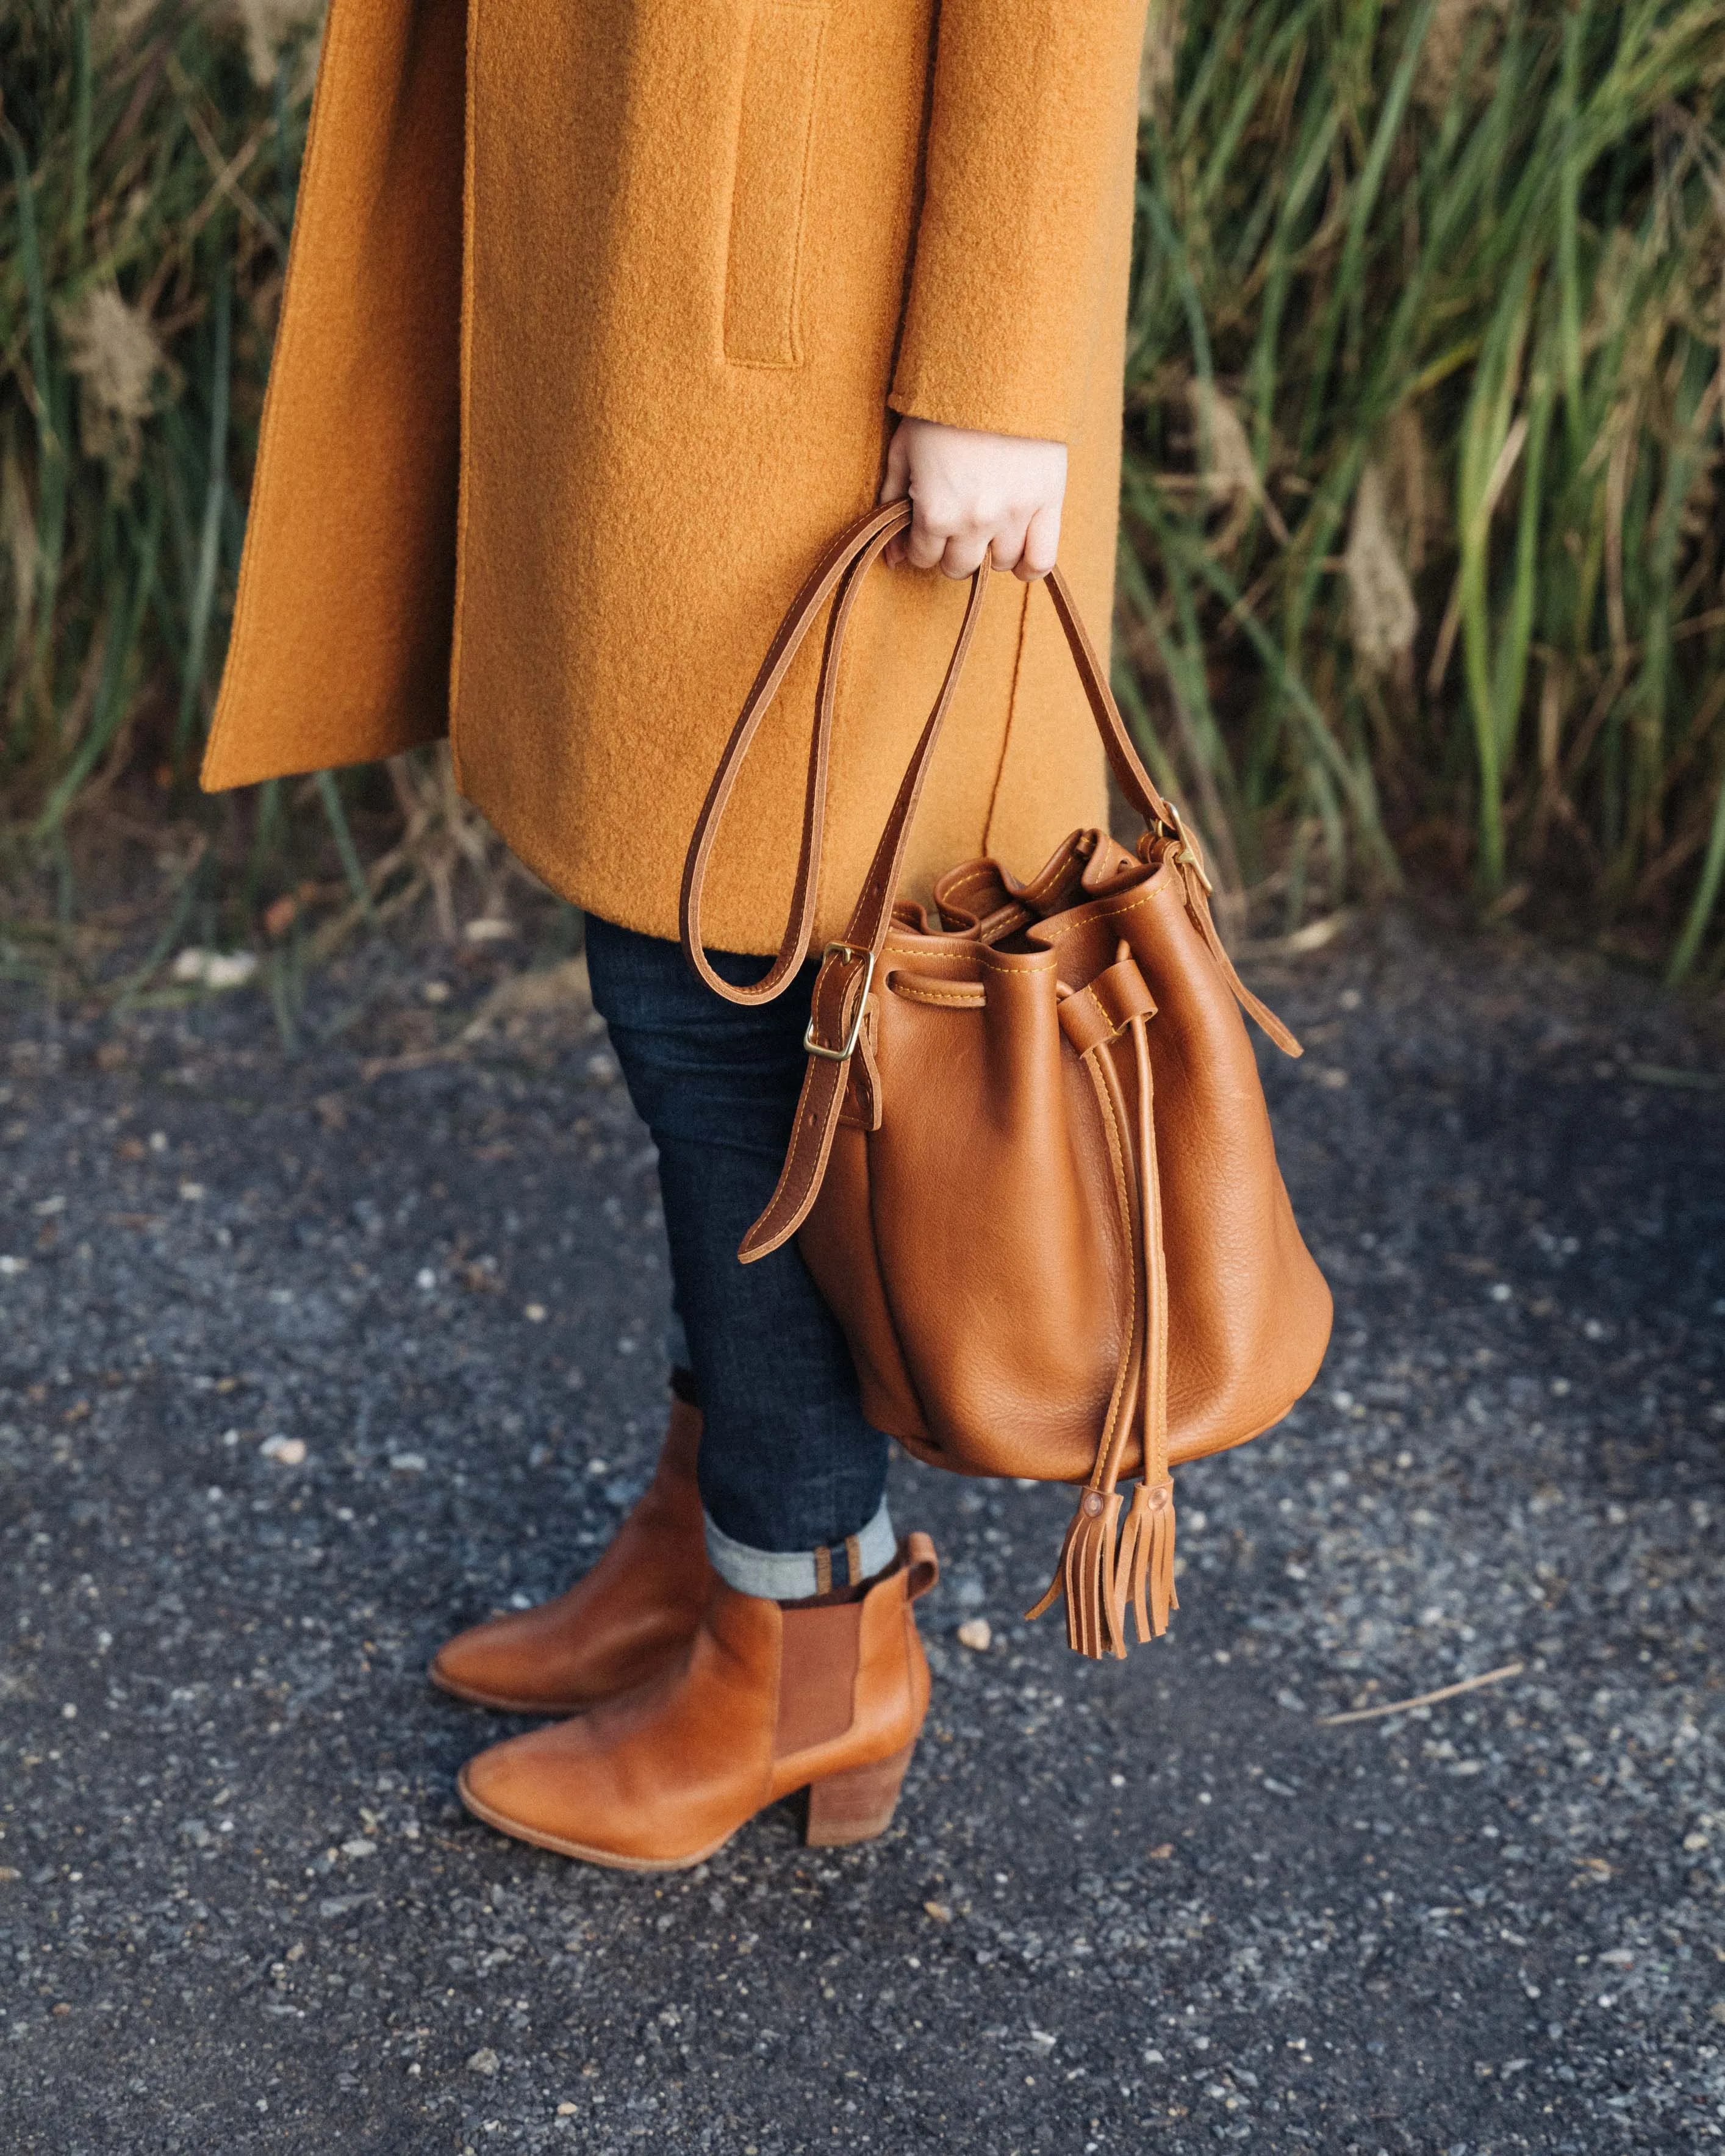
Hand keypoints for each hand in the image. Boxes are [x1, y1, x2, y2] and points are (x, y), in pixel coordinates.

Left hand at [879, 416, 1066, 580]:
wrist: (996, 368)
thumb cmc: (942, 407)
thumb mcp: (904, 450)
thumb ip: (893, 504)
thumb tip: (893, 557)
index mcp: (936, 512)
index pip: (924, 557)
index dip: (921, 543)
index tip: (927, 525)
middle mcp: (975, 521)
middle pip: (959, 567)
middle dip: (951, 550)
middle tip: (955, 524)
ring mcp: (1014, 514)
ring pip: (999, 565)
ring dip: (989, 551)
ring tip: (987, 525)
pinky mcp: (1048, 502)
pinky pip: (1042, 560)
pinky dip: (1029, 566)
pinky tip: (1019, 555)